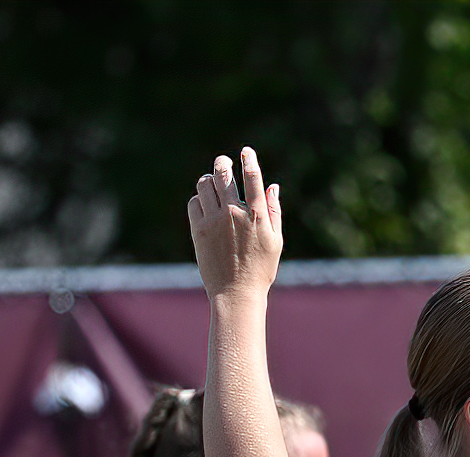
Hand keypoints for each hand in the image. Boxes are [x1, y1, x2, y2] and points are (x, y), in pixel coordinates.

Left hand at [187, 146, 281, 301]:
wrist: (236, 292)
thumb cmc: (260, 269)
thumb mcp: (275, 240)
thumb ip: (273, 211)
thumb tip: (273, 186)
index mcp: (256, 216)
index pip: (252, 178)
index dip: (249, 160)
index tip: (246, 151)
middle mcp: (233, 214)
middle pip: (223, 174)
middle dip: (223, 163)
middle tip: (224, 162)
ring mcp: (214, 221)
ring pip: (205, 185)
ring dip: (209, 180)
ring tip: (213, 184)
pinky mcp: (198, 229)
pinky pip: (194, 202)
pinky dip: (199, 199)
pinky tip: (206, 205)